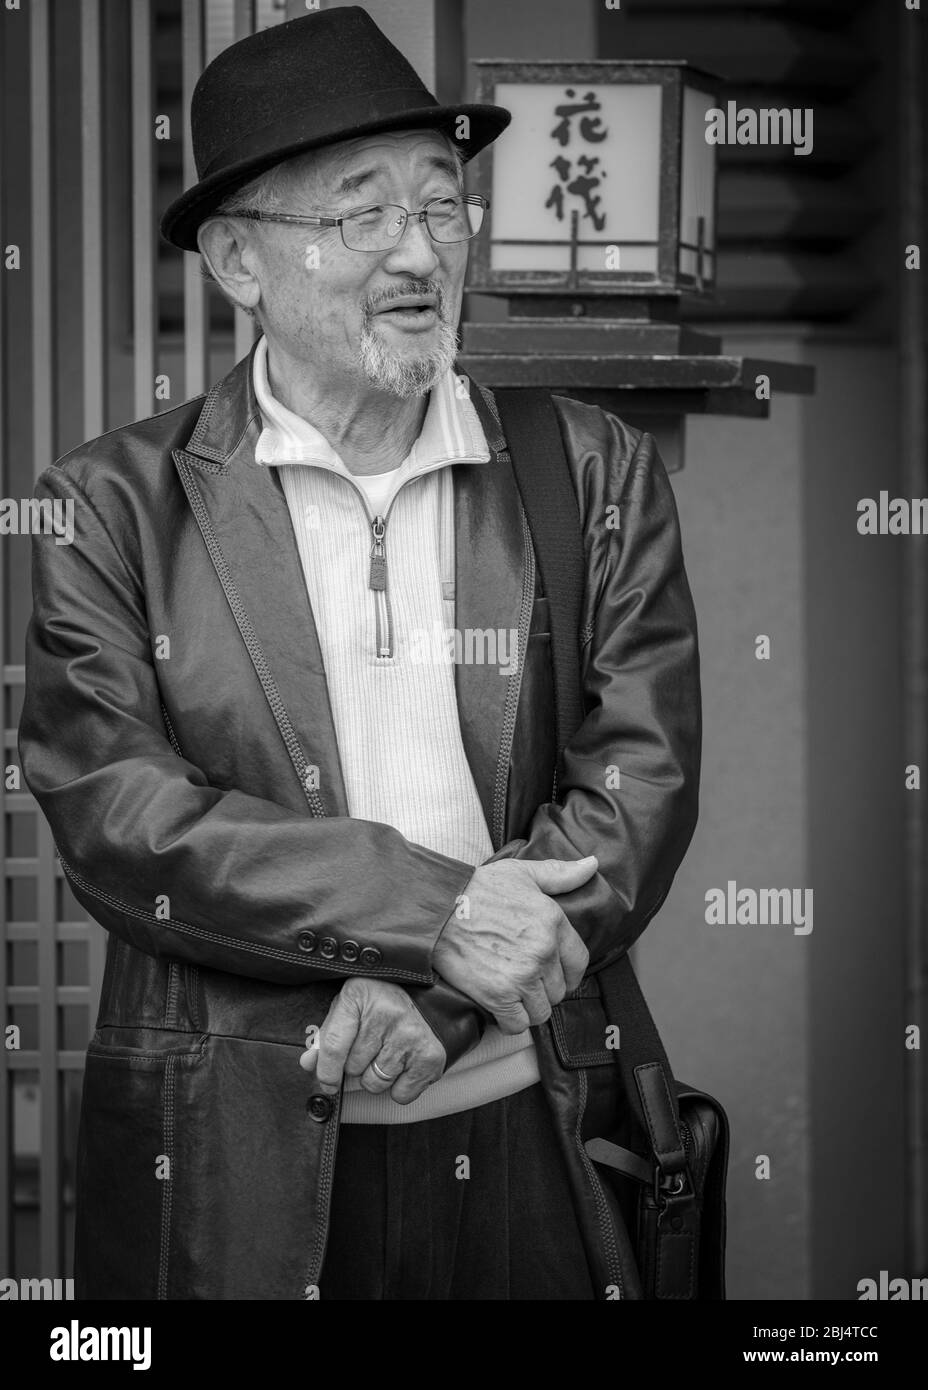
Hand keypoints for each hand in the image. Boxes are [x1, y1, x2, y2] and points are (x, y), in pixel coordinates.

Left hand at [299, 977, 446, 1104]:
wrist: (419, 996)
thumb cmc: (374, 1005)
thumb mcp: (344, 1012)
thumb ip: (324, 1039)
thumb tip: (307, 1064)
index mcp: (358, 996)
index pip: (333, 1046)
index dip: (325, 1071)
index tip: (327, 1084)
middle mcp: (388, 1013)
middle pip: (354, 1069)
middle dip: (355, 1068)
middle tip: (368, 1049)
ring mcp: (411, 1035)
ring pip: (375, 1084)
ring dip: (375, 1077)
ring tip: (384, 1054)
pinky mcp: (431, 1056)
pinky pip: (400, 1095)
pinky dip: (398, 1088)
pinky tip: (402, 1064)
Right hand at [431, 856, 594, 1034]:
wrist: (437, 908)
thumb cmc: (478, 889)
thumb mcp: (522, 872)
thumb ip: (560, 873)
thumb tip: (592, 864)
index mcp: (553, 922)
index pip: (579, 962)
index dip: (569, 972)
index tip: (555, 974)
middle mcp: (543, 952)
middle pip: (559, 990)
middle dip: (543, 988)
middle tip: (524, 979)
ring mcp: (522, 976)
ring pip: (541, 1011)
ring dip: (528, 1006)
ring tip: (512, 993)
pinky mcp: (498, 996)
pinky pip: (518, 1024)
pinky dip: (510, 1021)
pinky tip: (500, 1006)